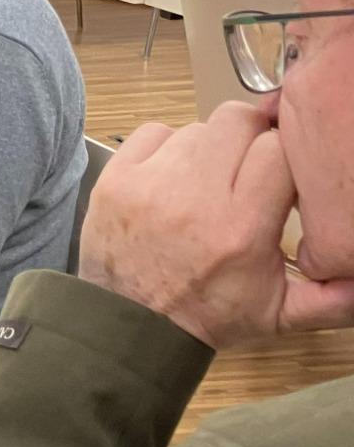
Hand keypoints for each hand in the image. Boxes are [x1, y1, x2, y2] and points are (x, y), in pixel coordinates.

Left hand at [78, 100, 353, 346]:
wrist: (130, 326)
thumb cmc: (207, 313)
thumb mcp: (280, 313)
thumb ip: (334, 297)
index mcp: (241, 229)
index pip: (279, 149)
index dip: (285, 154)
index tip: (281, 174)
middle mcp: (193, 200)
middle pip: (238, 121)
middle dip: (250, 138)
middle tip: (246, 167)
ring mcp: (149, 186)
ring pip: (196, 127)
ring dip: (208, 148)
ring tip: (206, 182)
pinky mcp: (114, 180)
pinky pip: (154, 131)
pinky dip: (167, 147)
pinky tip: (172, 178)